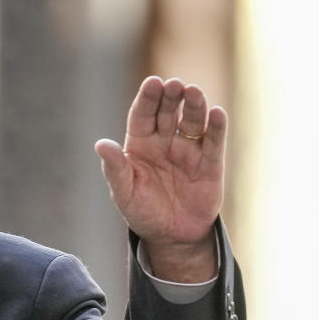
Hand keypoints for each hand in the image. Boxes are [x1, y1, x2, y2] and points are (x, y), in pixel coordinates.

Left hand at [95, 76, 225, 282]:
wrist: (170, 237)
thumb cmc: (142, 212)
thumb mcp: (124, 193)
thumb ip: (115, 169)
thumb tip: (101, 144)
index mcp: (140, 145)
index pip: (142, 115)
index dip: (147, 98)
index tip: (152, 82)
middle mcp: (165, 142)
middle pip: (168, 113)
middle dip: (171, 97)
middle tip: (174, 84)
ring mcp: (188, 151)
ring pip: (192, 122)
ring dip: (194, 105)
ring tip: (193, 91)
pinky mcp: (210, 164)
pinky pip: (213, 142)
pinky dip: (217, 127)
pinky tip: (217, 113)